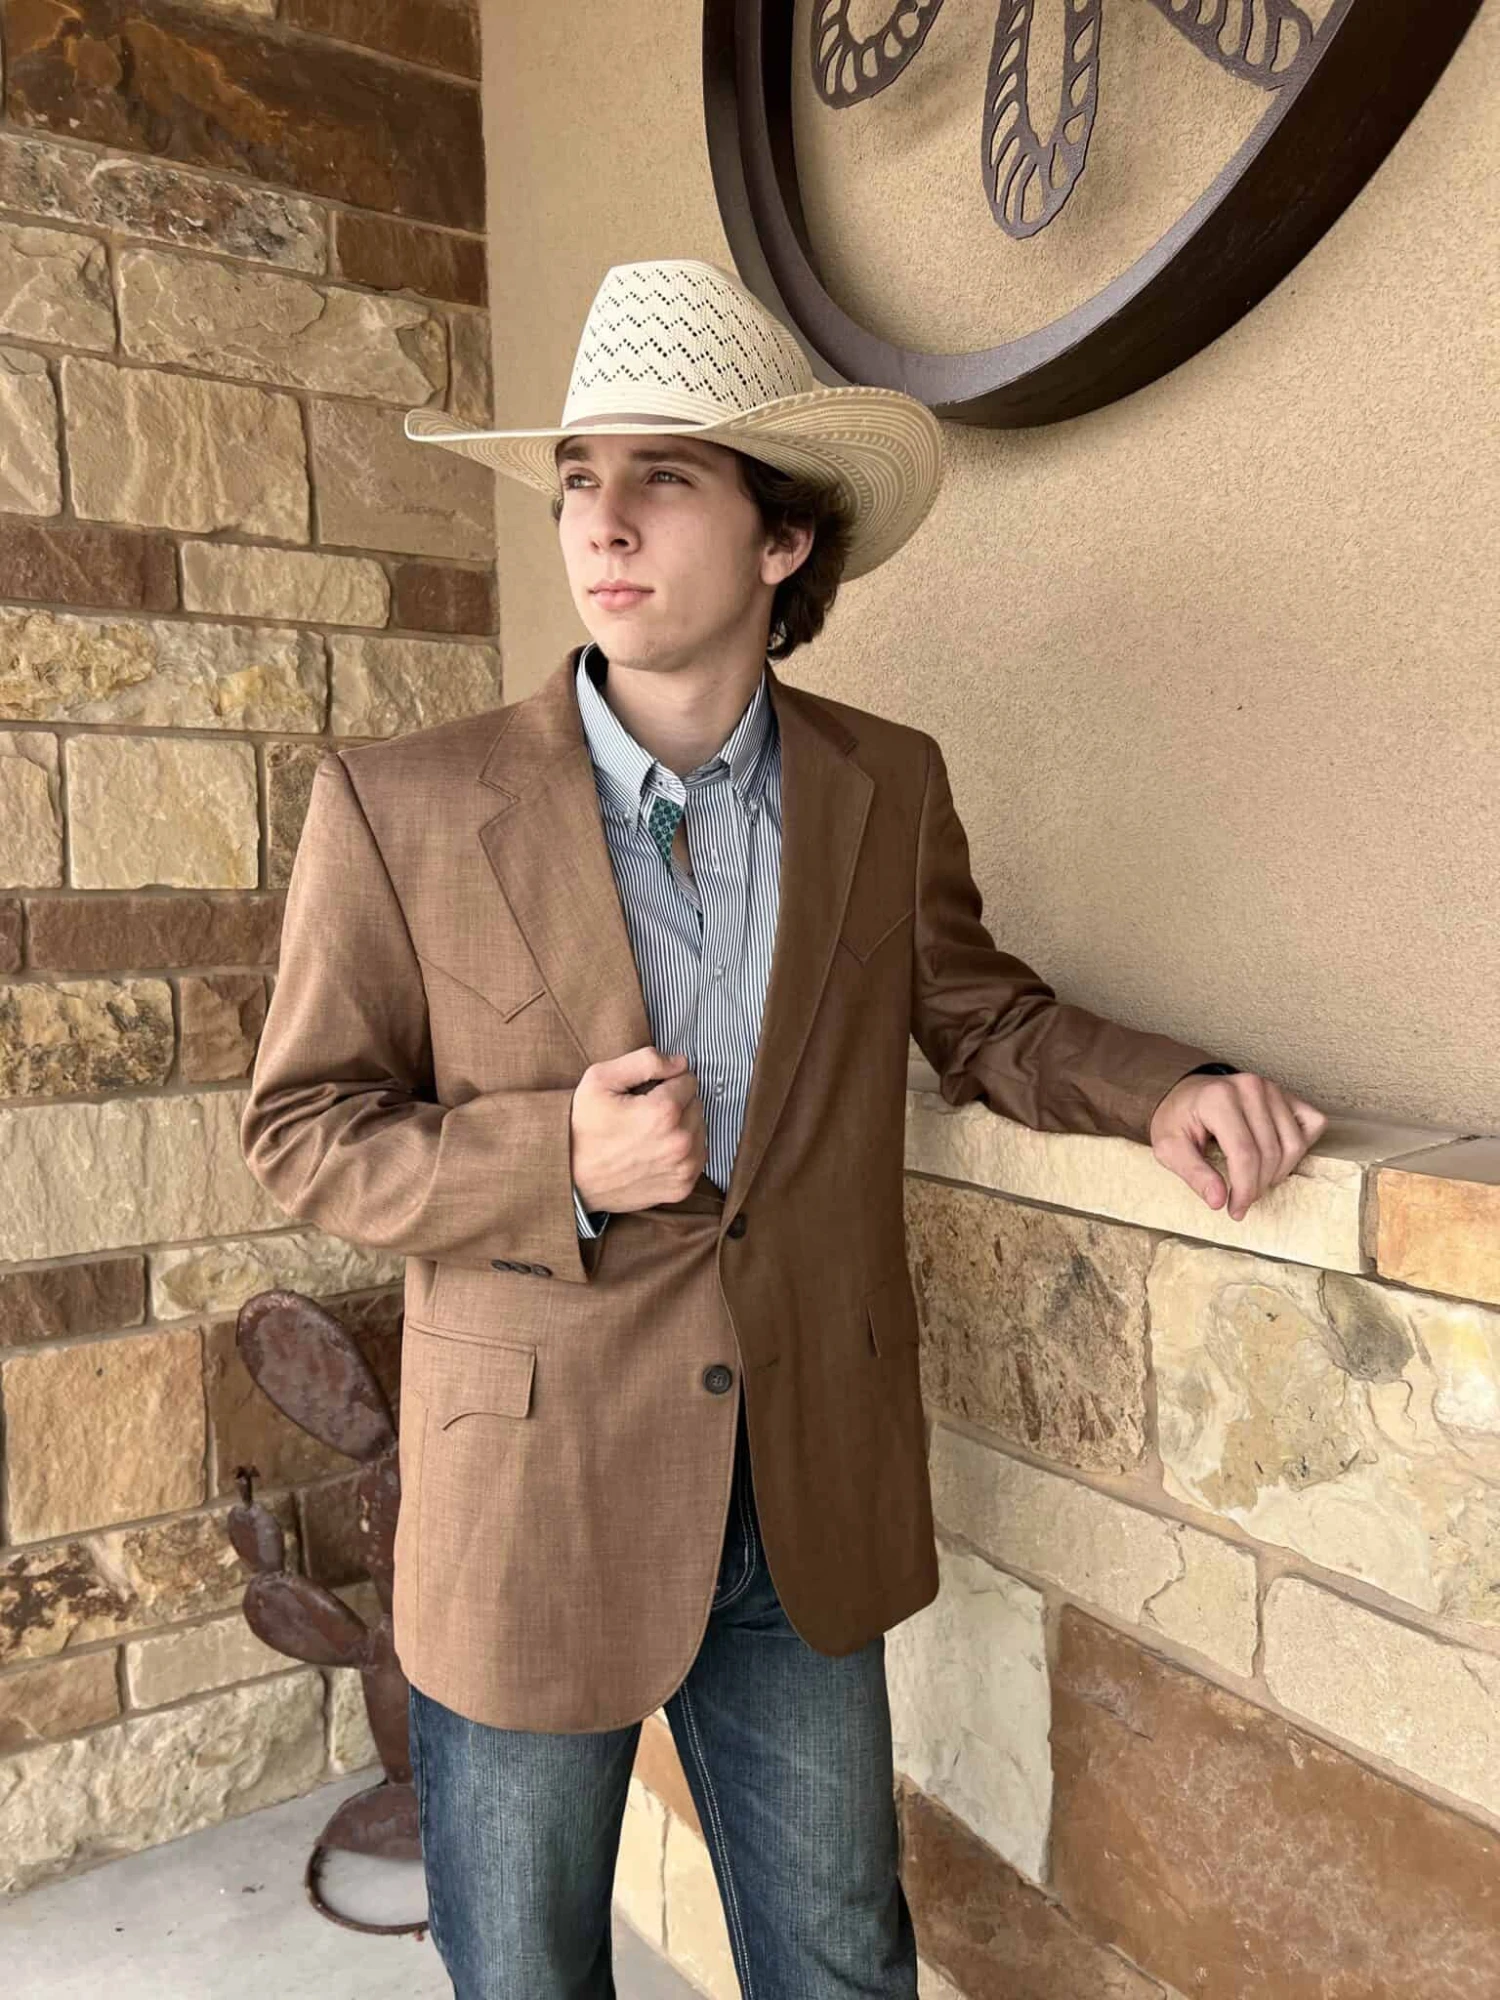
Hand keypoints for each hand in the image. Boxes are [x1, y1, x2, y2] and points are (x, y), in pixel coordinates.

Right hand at [570, 1044, 707, 1213]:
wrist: (571, 1179)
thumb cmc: (582, 1128)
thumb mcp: (600, 1080)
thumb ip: (645, 1061)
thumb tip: (680, 1062)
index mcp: (664, 1112)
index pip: (687, 1079)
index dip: (665, 1081)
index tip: (645, 1092)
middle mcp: (680, 1142)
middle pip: (696, 1104)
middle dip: (675, 1103)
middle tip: (643, 1113)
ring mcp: (683, 1168)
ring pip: (699, 1129)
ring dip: (681, 1126)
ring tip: (649, 1133)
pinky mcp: (682, 1187)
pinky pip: (698, 1156)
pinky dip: (683, 1151)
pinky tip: (656, 1151)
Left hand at [1148, 1070, 1328, 1221]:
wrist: (1187, 1093)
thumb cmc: (1178, 1120)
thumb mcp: (1168, 1148)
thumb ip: (1193, 1174)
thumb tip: (1218, 1200)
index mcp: (1218, 1099)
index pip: (1244, 1154)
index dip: (1245, 1190)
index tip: (1235, 1211)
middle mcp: (1250, 1088)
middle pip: (1270, 1153)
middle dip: (1258, 1186)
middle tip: (1242, 1199)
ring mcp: (1272, 1089)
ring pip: (1294, 1144)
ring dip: (1279, 1172)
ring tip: (1255, 1181)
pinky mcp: (1287, 1094)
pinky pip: (1311, 1125)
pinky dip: (1299, 1148)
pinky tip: (1276, 1158)